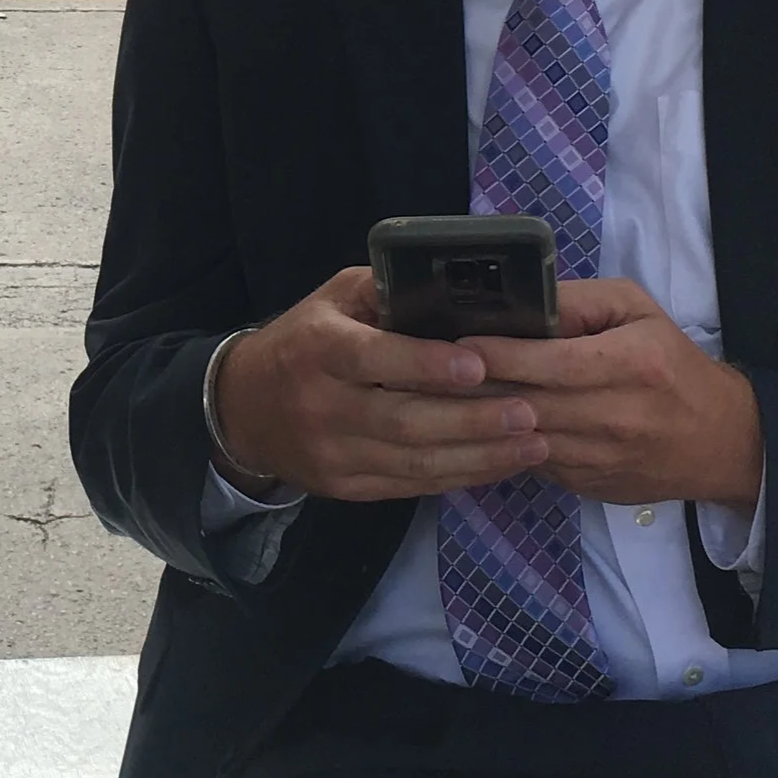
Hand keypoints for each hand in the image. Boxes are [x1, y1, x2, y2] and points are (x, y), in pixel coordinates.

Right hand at [213, 267, 554, 504]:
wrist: (243, 409)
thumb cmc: (303, 341)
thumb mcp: (333, 299)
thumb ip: (386, 293)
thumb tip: (456, 290)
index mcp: (319, 349)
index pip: (374, 359)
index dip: (426, 365)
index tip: (480, 366)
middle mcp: (323, 405)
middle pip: (404, 421)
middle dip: (473, 420)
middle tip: (529, 412)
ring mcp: (333, 454)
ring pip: (414, 463)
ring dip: (480, 456)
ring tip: (534, 443)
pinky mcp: (345, 487)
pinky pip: (410, 486)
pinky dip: (459, 476)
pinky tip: (499, 464)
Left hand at [468, 279, 763, 515]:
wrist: (718, 442)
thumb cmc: (671, 365)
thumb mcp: (637, 312)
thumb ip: (581, 302)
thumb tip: (525, 302)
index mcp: (629, 365)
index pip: (550, 363)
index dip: (500, 355)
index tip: (459, 344)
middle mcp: (613, 416)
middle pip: (527, 402)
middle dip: (476, 387)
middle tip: (436, 369)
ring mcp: (598, 458)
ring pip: (521, 438)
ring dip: (482, 420)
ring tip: (447, 396)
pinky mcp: (585, 485)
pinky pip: (532, 461)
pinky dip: (505, 443)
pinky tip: (484, 425)